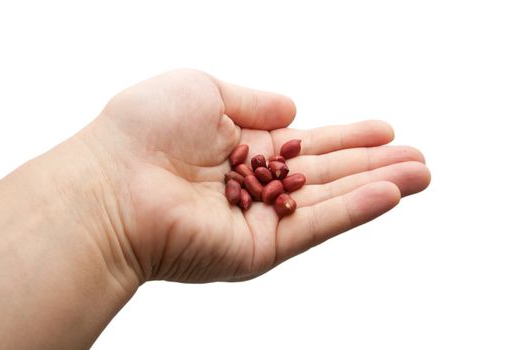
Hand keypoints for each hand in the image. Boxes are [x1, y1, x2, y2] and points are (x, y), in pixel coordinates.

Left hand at [77, 69, 430, 283]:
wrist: (112, 183)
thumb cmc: (145, 129)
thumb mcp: (204, 90)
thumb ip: (253, 100)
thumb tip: (293, 108)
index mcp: (243, 146)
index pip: (308, 143)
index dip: (347, 134)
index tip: (384, 128)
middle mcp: (256, 183)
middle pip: (327, 173)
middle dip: (374, 164)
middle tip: (417, 157)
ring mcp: (260, 217)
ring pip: (330, 200)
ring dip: (378, 186)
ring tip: (421, 174)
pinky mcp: (259, 247)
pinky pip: (315, 224)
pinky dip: (354, 209)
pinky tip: (390, 193)